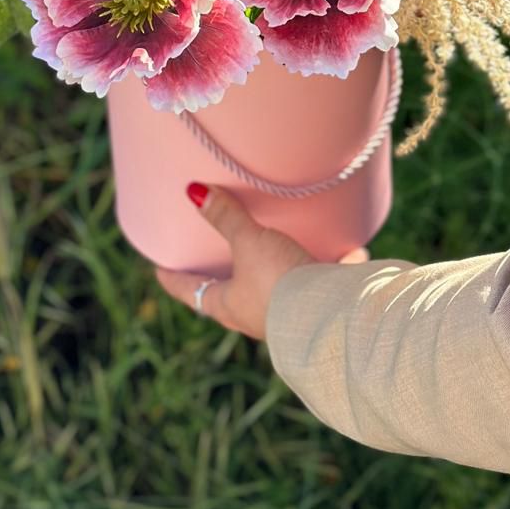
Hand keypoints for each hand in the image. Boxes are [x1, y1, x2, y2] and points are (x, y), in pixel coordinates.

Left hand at [154, 183, 369, 340]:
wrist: (332, 315)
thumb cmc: (279, 281)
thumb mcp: (249, 243)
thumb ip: (225, 217)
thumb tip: (193, 192)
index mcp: (231, 306)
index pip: (194, 293)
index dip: (176, 280)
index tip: (160, 270)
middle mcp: (257, 317)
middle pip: (233, 297)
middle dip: (226, 281)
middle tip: (215, 263)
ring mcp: (290, 317)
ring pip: (277, 293)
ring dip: (278, 277)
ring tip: (280, 254)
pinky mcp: (323, 310)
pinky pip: (324, 286)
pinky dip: (333, 271)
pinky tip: (349, 254)